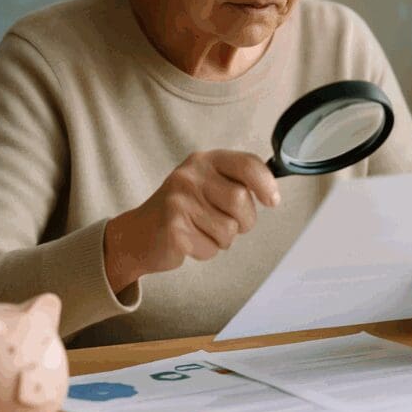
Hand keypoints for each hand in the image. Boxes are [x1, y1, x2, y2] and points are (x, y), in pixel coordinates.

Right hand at [104, 151, 279, 291]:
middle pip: (241, 201)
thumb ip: (235, 182)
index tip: (272, 201)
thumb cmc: (183, 210)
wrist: (138, 235)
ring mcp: (180, 200)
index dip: (266, 184)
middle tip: (226, 222)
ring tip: (201, 230)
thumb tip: (272, 192)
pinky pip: (211, 247)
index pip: (247, 164)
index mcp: (204, 160)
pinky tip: (189, 241)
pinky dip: (206, 251)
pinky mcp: (174, 227)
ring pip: (229, 230)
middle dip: (243, 221)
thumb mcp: (206, 184)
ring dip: (223, 239)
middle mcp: (190, 176)